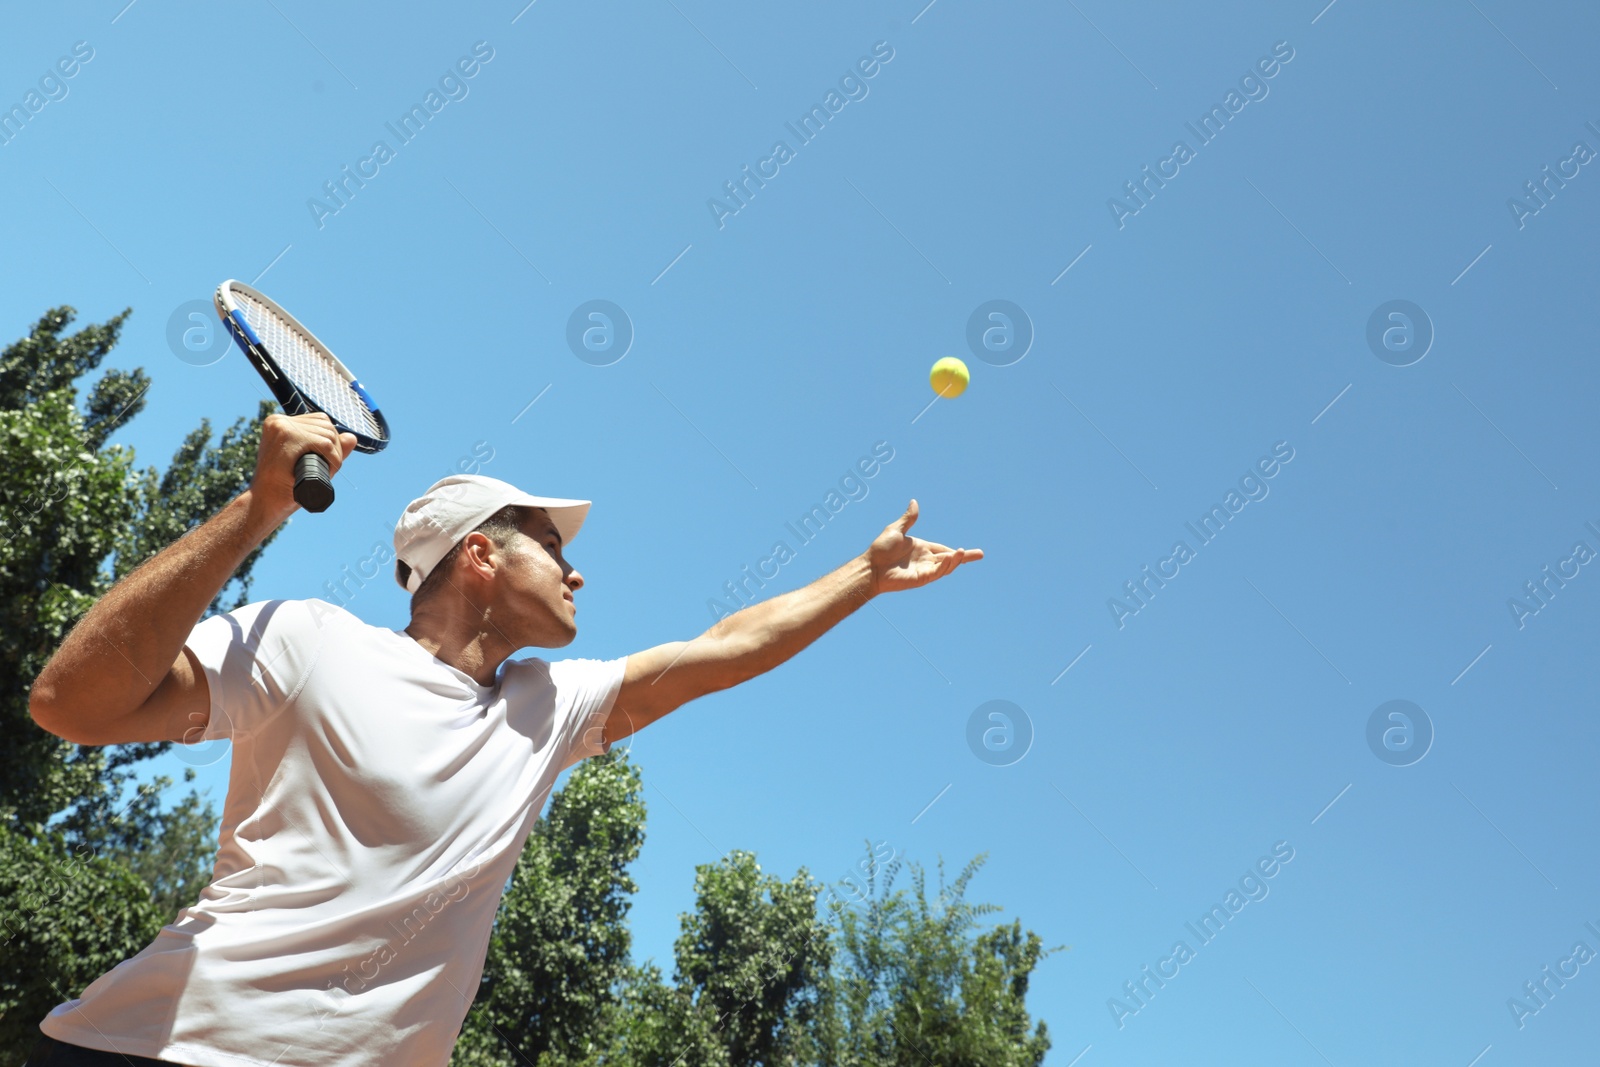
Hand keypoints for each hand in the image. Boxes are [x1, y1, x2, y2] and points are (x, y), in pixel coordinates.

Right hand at [250, 412, 356, 518]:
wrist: (265, 502)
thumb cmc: (285, 485)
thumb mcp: (308, 463)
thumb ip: (329, 449)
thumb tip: (352, 437)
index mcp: (279, 422)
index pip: (319, 421)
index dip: (330, 441)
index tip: (326, 461)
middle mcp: (278, 420)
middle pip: (325, 425)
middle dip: (335, 448)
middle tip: (327, 469)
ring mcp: (282, 426)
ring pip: (328, 434)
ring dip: (335, 455)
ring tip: (325, 471)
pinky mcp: (288, 436)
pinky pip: (325, 443)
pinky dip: (333, 458)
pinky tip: (327, 470)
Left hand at [865, 499, 982, 595]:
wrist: (871, 566)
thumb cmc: (880, 549)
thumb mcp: (896, 530)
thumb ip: (908, 519)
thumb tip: (914, 502)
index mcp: (921, 549)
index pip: (943, 549)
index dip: (956, 551)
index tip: (966, 550)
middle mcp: (925, 560)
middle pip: (950, 559)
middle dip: (965, 557)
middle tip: (981, 554)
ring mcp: (924, 570)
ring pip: (946, 566)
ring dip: (956, 560)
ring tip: (963, 552)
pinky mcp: (920, 578)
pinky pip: (937, 572)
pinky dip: (945, 566)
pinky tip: (951, 558)